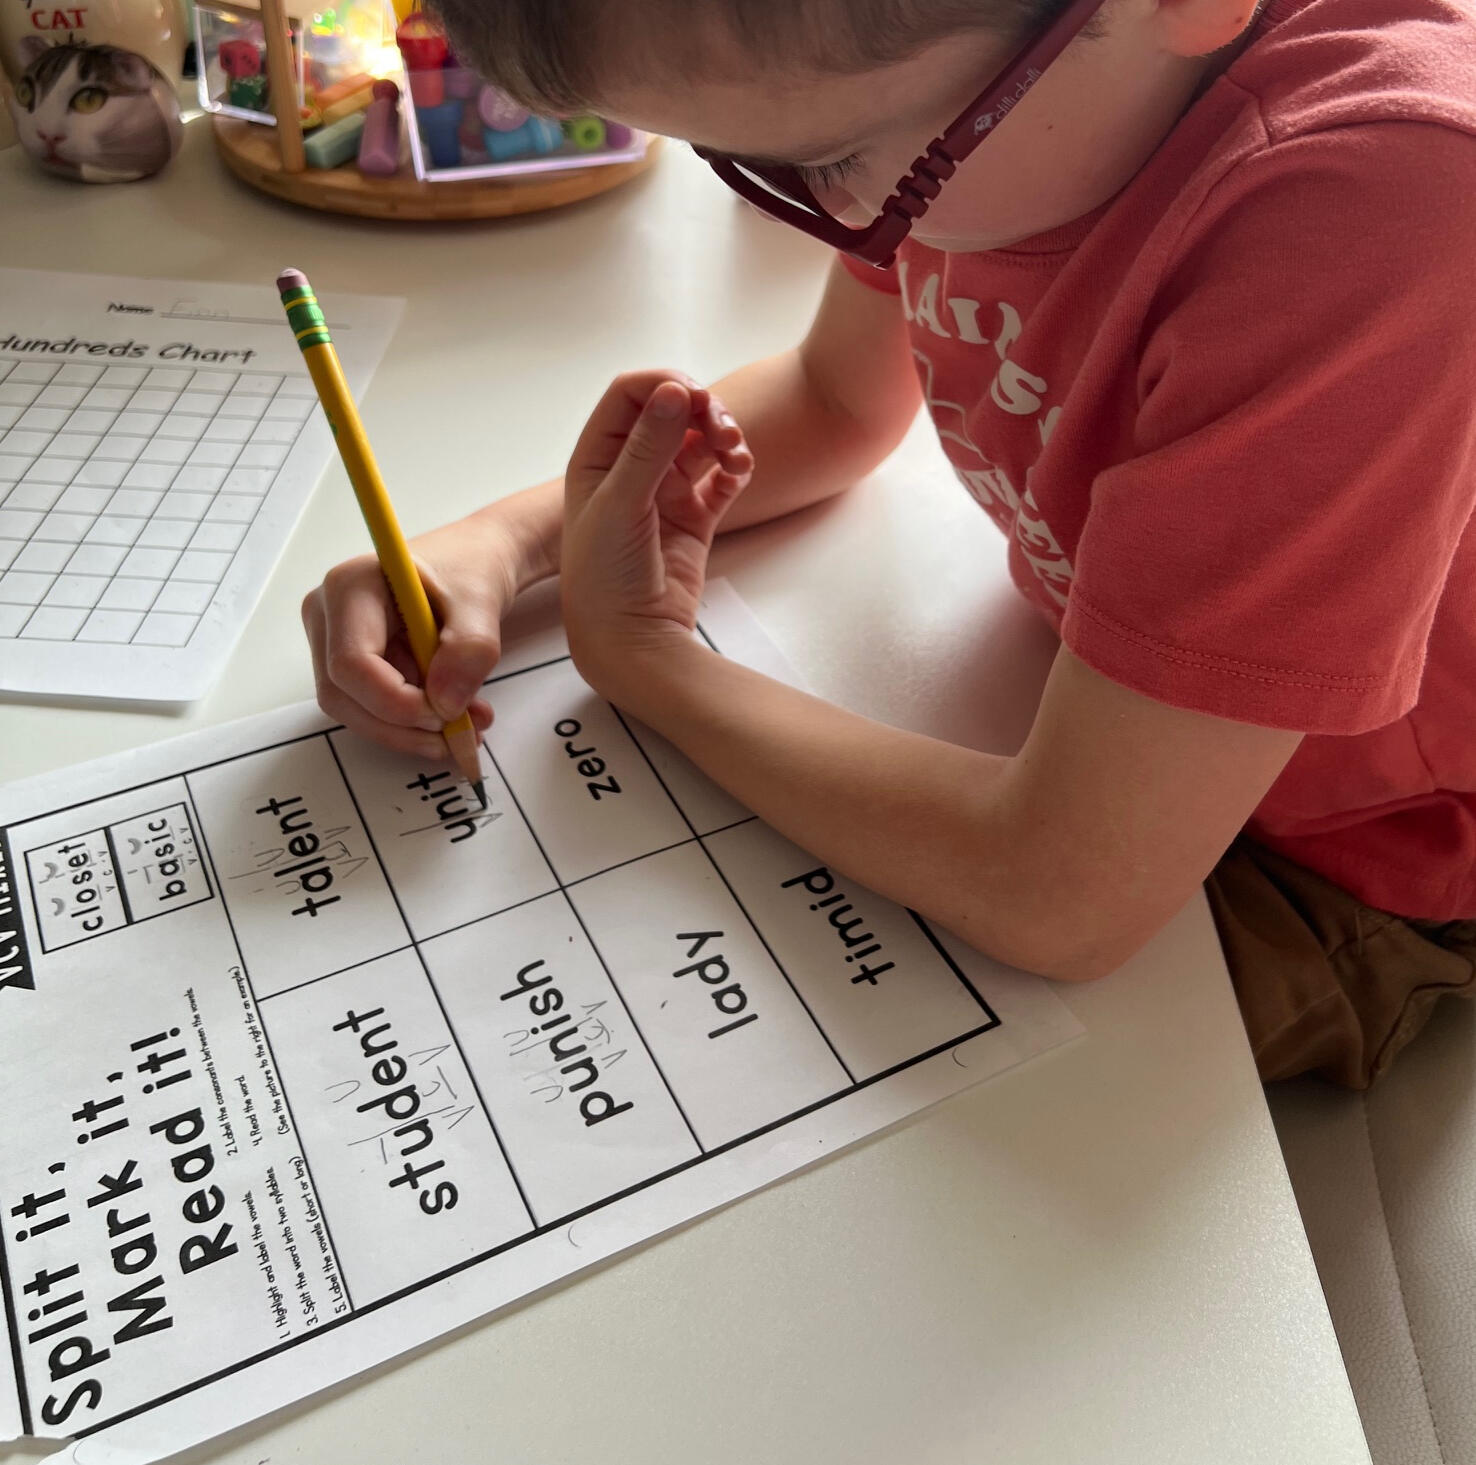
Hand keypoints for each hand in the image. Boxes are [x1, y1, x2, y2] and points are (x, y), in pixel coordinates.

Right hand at [302, 507, 528, 759]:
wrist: (473, 564)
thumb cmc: (470, 570)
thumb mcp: (481, 605)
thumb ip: (469, 651)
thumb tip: (445, 705)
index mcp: (349, 587)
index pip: (351, 663)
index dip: (396, 702)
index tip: (447, 713)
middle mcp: (328, 615)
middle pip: (344, 694)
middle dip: (403, 726)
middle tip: (462, 733)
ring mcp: (333, 642)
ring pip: (355, 710)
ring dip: (411, 732)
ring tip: (468, 726)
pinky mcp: (351, 665)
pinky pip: (370, 708)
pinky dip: (412, 724)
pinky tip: (453, 716)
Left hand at [561, 370, 752, 696]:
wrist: (630, 641)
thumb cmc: (606, 576)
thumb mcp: (620, 504)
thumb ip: (649, 446)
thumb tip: (675, 390)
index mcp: (598, 457)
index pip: (629, 395)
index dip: (663, 385)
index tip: (694, 395)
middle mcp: (630, 469)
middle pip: (672, 412)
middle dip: (703, 410)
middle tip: (723, 427)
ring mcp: (664, 493)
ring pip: (701, 442)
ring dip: (724, 436)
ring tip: (737, 454)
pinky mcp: (694, 519)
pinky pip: (722, 479)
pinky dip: (736, 468)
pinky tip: (739, 472)